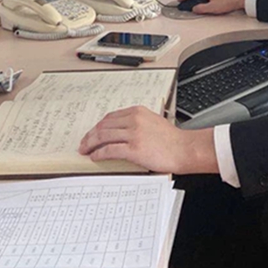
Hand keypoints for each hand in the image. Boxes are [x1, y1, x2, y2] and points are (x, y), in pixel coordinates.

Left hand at [79, 105, 218, 174]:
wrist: (183, 149)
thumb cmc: (171, 139)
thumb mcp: (153, 121)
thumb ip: (137, 122)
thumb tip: (121, 131)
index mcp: (137, 111)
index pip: (110, 117)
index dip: (98, 126)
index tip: (92, 132)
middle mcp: (134, 120)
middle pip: (104, 125)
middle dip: (90, 135)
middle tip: (84, 143)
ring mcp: (133, 134)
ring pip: (104, 136)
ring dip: (91, 144)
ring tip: (85, 150)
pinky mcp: (134, 149)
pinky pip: (110, 149)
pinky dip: (99, 153)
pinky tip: (95, 156)